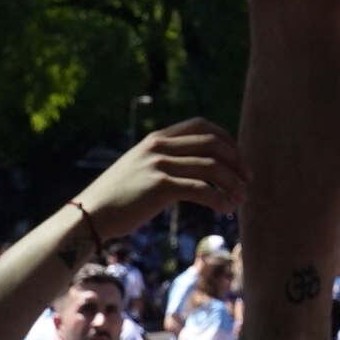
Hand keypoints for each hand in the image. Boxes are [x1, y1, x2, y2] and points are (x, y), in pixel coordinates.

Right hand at [79, 119, 243, 237]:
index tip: (238, 159)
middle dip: (236, 161)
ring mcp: (159, 165)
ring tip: (240, 200)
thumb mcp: (139, 168)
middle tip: (247, 180)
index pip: (201, 125)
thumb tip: (196, 168)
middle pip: (212, 143)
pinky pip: (201, 189)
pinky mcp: (160, 187)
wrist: (91, 215)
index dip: (226, 139)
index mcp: (156, 139)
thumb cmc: (117, 198)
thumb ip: (164, 161)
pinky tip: (225, 210)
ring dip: (232, 183)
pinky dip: (219, 199)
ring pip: (211, 167)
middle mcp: (159, 147)